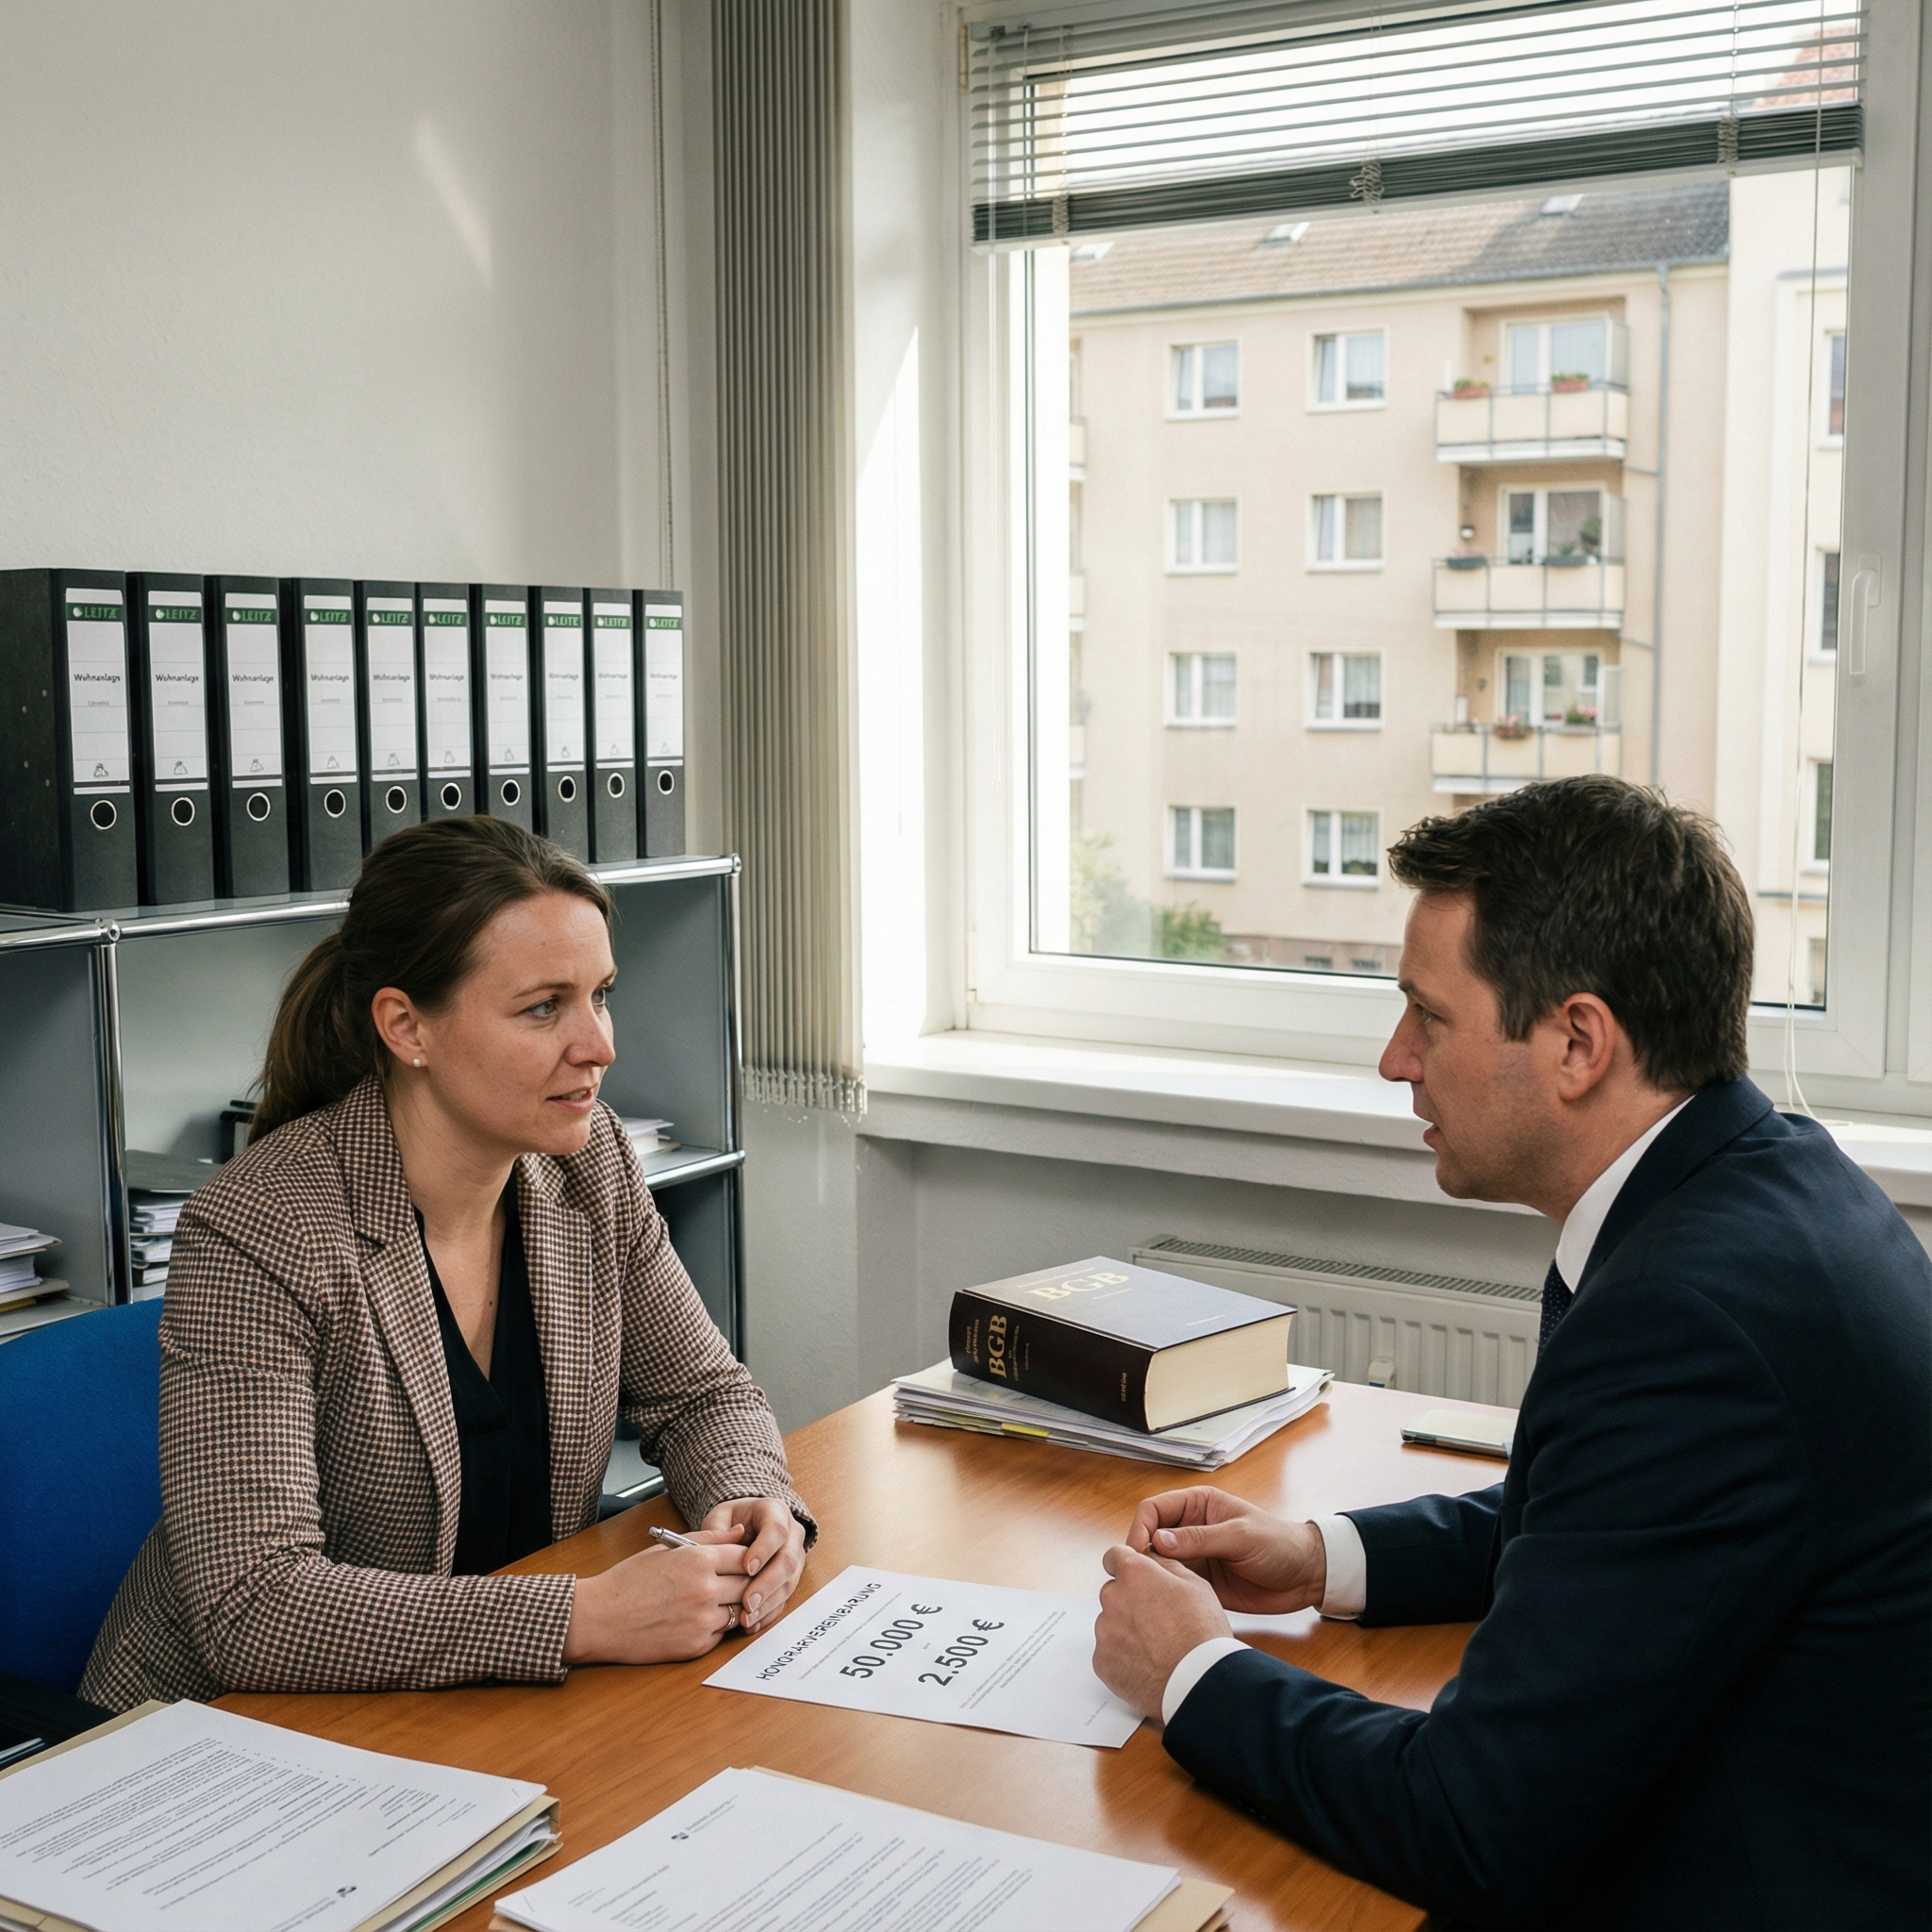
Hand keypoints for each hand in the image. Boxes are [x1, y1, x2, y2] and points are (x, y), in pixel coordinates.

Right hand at [563, 1532, 751, 1664]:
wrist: (599, 1619)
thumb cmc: (629, 1580)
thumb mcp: (668, 1549)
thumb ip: (709, 1538)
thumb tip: (741, 1531)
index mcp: (698, 1560)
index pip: (745, 1556)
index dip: (746, 1558)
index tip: (741, 1561)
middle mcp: (705, 1590)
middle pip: (748, 1585)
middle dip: (745, 1582)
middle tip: (734, 1582)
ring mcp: (702, 1621)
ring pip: (740, 1611)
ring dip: (732, 1606)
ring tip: (712, 1600)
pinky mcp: (696, 1646)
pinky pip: (722, 1634)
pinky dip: (716, 1627)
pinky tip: (696, 1619)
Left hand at [701, 1497, 806, 1633]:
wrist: (744, 1528)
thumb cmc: (729, 1522)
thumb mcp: (719, 1518)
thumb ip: (719, 1529)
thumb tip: (732, 1539)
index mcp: (775, 1512)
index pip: (777, 1529)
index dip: (764, 1549)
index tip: (747, 1567)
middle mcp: (792, 1533)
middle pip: (788, 1560)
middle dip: (767, 1583)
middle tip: (748, 1601)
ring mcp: (795, 1557)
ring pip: (790, 1582)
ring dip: (769, 1603)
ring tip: (746, 1617)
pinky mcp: (791, 1578)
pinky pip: (785, 1598)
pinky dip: (769, 1613)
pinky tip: (753, 1623)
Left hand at [1093, 1544, 1232, 1720]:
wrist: (1198, 1682)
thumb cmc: (1202, 1633)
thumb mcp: (1195, 1584)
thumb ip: (1165, 1565)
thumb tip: (1150, 1557)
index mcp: (1133, 1574)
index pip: (1114, 1556)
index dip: (1127, 1566)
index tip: (1137, 1578)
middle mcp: (1113, 1598)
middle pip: (1113, 1591)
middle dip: (1129, 1600)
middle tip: (1156, 1619)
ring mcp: (1104, 1631)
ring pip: (1111, 1623)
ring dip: (1126, 1629)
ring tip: (1156, 1646)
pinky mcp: (1102, 1661)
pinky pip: (1109, 1652)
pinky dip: (1123, 1656)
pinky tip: (1148, 1663)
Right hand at [1124, 1486, 1326, 1614]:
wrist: (1306, 1577)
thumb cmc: (1279, 1544)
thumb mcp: (1240, 1536)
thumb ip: (1200, 1538)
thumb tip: (1157, 1541)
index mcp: (1198, 1504)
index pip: (1154, 1509)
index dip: (1141, 1528)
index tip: (1136, 1553)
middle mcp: (1191, 1528)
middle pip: (1150, 1536)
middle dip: (1141, 1555)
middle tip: (1137, 1578)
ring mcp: (1195, 1556)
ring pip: (1158, 1563)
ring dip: (1151, 1576)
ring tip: (1146, 1594)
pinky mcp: (1200, 1582)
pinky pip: (1174, 1585)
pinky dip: (1165, 1593)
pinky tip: (1163, 1604)